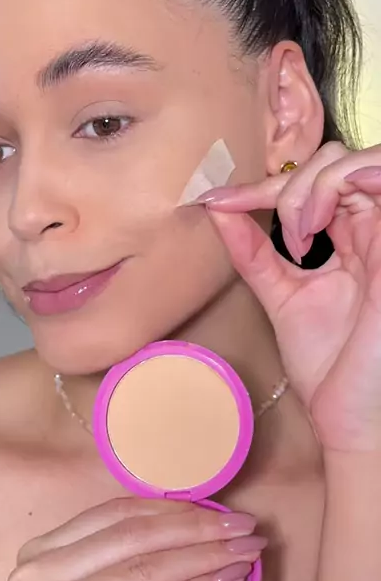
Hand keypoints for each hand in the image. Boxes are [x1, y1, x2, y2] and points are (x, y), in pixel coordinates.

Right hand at [8, 497, 263, 580]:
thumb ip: (126, 553)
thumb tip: (196, 515)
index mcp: (36, 555)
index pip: (113, 515)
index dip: (170, 508)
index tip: (217, 508)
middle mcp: (34, 579)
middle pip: (133, 538)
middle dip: (196, 528)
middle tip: (244, 527)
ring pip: (147, 569)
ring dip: (206, 557)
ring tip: (246, 552)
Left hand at [205, 141, 380, 451]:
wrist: (351, 418)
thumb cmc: (328, 365)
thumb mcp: (281, 296)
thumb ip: (254, 253)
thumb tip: (217, 209)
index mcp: (348, 240)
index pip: (313, 184)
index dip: (263, 186)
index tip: (217, 201)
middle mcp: (372, 232)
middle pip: (337, 162)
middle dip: (293, 185)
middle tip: (280, 235)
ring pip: (361, 163)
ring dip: (318, 184)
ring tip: (301, 230)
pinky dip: (353, 179)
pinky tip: (319, 219)